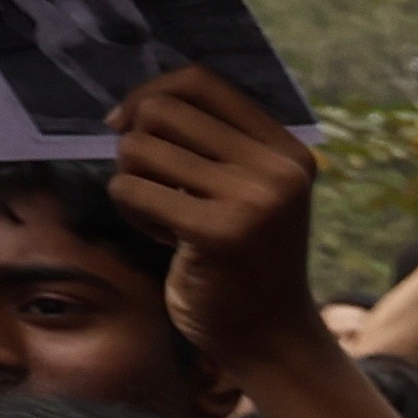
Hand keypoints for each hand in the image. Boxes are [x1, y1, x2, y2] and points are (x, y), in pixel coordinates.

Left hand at [100, 67, 332, 386]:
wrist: (269, 336)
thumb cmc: (245, 260)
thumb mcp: (249, 189)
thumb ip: (215, 142)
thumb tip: (135, 104)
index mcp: (289, 150)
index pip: (201, 81)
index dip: (151, 93)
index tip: (128, 125)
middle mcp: (278, 169)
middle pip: (161, 111)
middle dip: (136, 143)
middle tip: (152, 183)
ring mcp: (253, 201)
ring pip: (138, 149)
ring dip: (132, 181)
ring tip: (163, 215)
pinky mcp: (218, 233)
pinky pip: (130, 190)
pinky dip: (131, 212)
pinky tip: (162, 237)